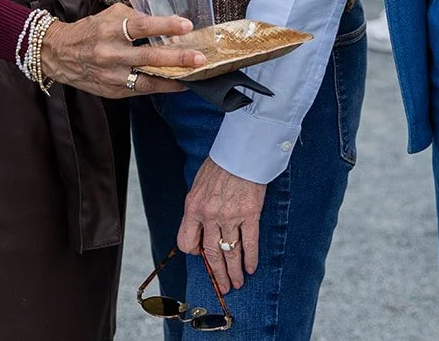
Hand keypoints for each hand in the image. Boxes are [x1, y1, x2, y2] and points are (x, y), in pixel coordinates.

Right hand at [38, 3, 204, 96]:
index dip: (164, 25)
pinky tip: (176, 84)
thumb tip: (163, 21)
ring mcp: (111, 75)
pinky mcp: (112, 91)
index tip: (186, 25)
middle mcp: (110, 53)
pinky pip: (140, 91)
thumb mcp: (108, 15)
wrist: (59, 55)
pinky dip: (159, 88)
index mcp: (110, 30)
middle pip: (147, 57)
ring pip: (146, 80)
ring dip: (171, 79)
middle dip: (176, 59)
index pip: (140, 26)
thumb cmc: (88, 31)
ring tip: (192, 76)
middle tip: (199, 58)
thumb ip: (134, 16)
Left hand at [179, 158, 266, 290]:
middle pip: (211, 254)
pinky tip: (251, 269)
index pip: (187, 242)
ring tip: (237, 283)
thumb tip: (201, 228)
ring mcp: (230, 217)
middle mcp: (210, 216)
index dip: (194, 252)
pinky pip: (249, 244)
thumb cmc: (220, 165)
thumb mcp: (198, 185)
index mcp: (193, 208)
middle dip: (218, 274)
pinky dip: (250, 259)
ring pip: (231, 253)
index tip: (202, 255)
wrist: (241, 151)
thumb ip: (197, 208)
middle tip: (224, 286)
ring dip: (234, 272)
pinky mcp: (250, 215)